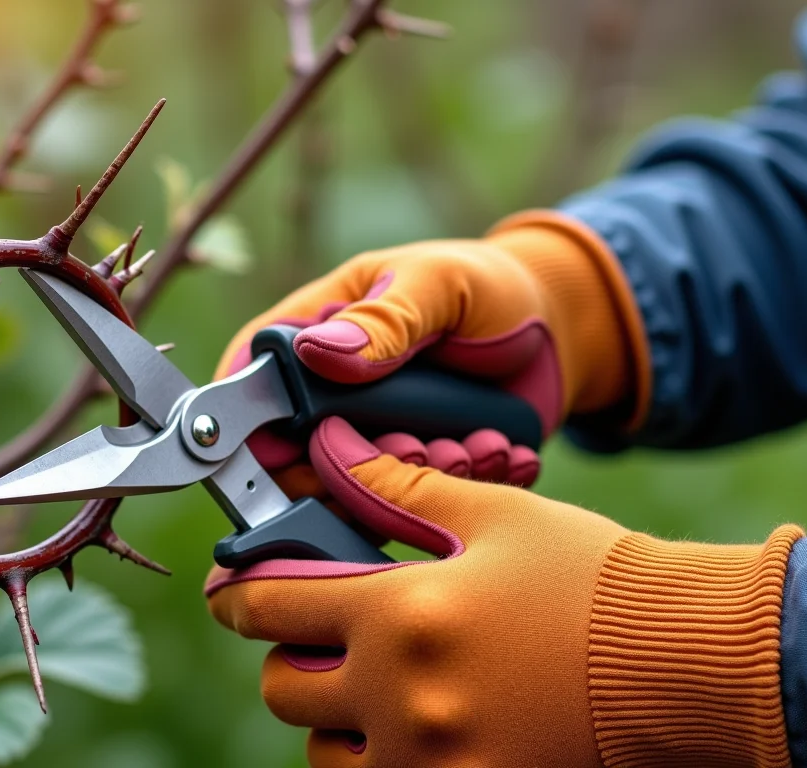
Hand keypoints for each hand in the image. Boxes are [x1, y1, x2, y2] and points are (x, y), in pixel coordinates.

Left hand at [207, 417, 799, 767]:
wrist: (682, 666)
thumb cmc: (590, 580)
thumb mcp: (491, 516)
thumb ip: (394, 486)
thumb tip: (328, 450)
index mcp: (400, 614)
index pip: (270, 607)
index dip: (241, 594)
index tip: (236, 592)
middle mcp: (401, 699)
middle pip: (283, 687)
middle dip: (291, 653)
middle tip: (329, 631)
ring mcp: (429, 762)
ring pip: (321, 750)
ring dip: (331, 715)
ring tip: (378, 681)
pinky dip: (374, 756)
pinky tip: (412, 722)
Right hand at [216, 214, 647, 498]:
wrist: (556, 333)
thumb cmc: (485, 288)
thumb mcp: (437, 286)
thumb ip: (385, 319)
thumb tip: (317, 351)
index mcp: (311, 334)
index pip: (251, 384)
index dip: (257, 426)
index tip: (302, 448)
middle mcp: (329, 397)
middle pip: (296, 458)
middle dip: (361, 465)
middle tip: (424, 446)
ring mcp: (370, 440)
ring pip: (357, 492)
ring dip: (418, 480)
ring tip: (474, 446)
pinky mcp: (413, 476)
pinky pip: (412, 507)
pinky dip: (461, 489)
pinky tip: (500, 451)